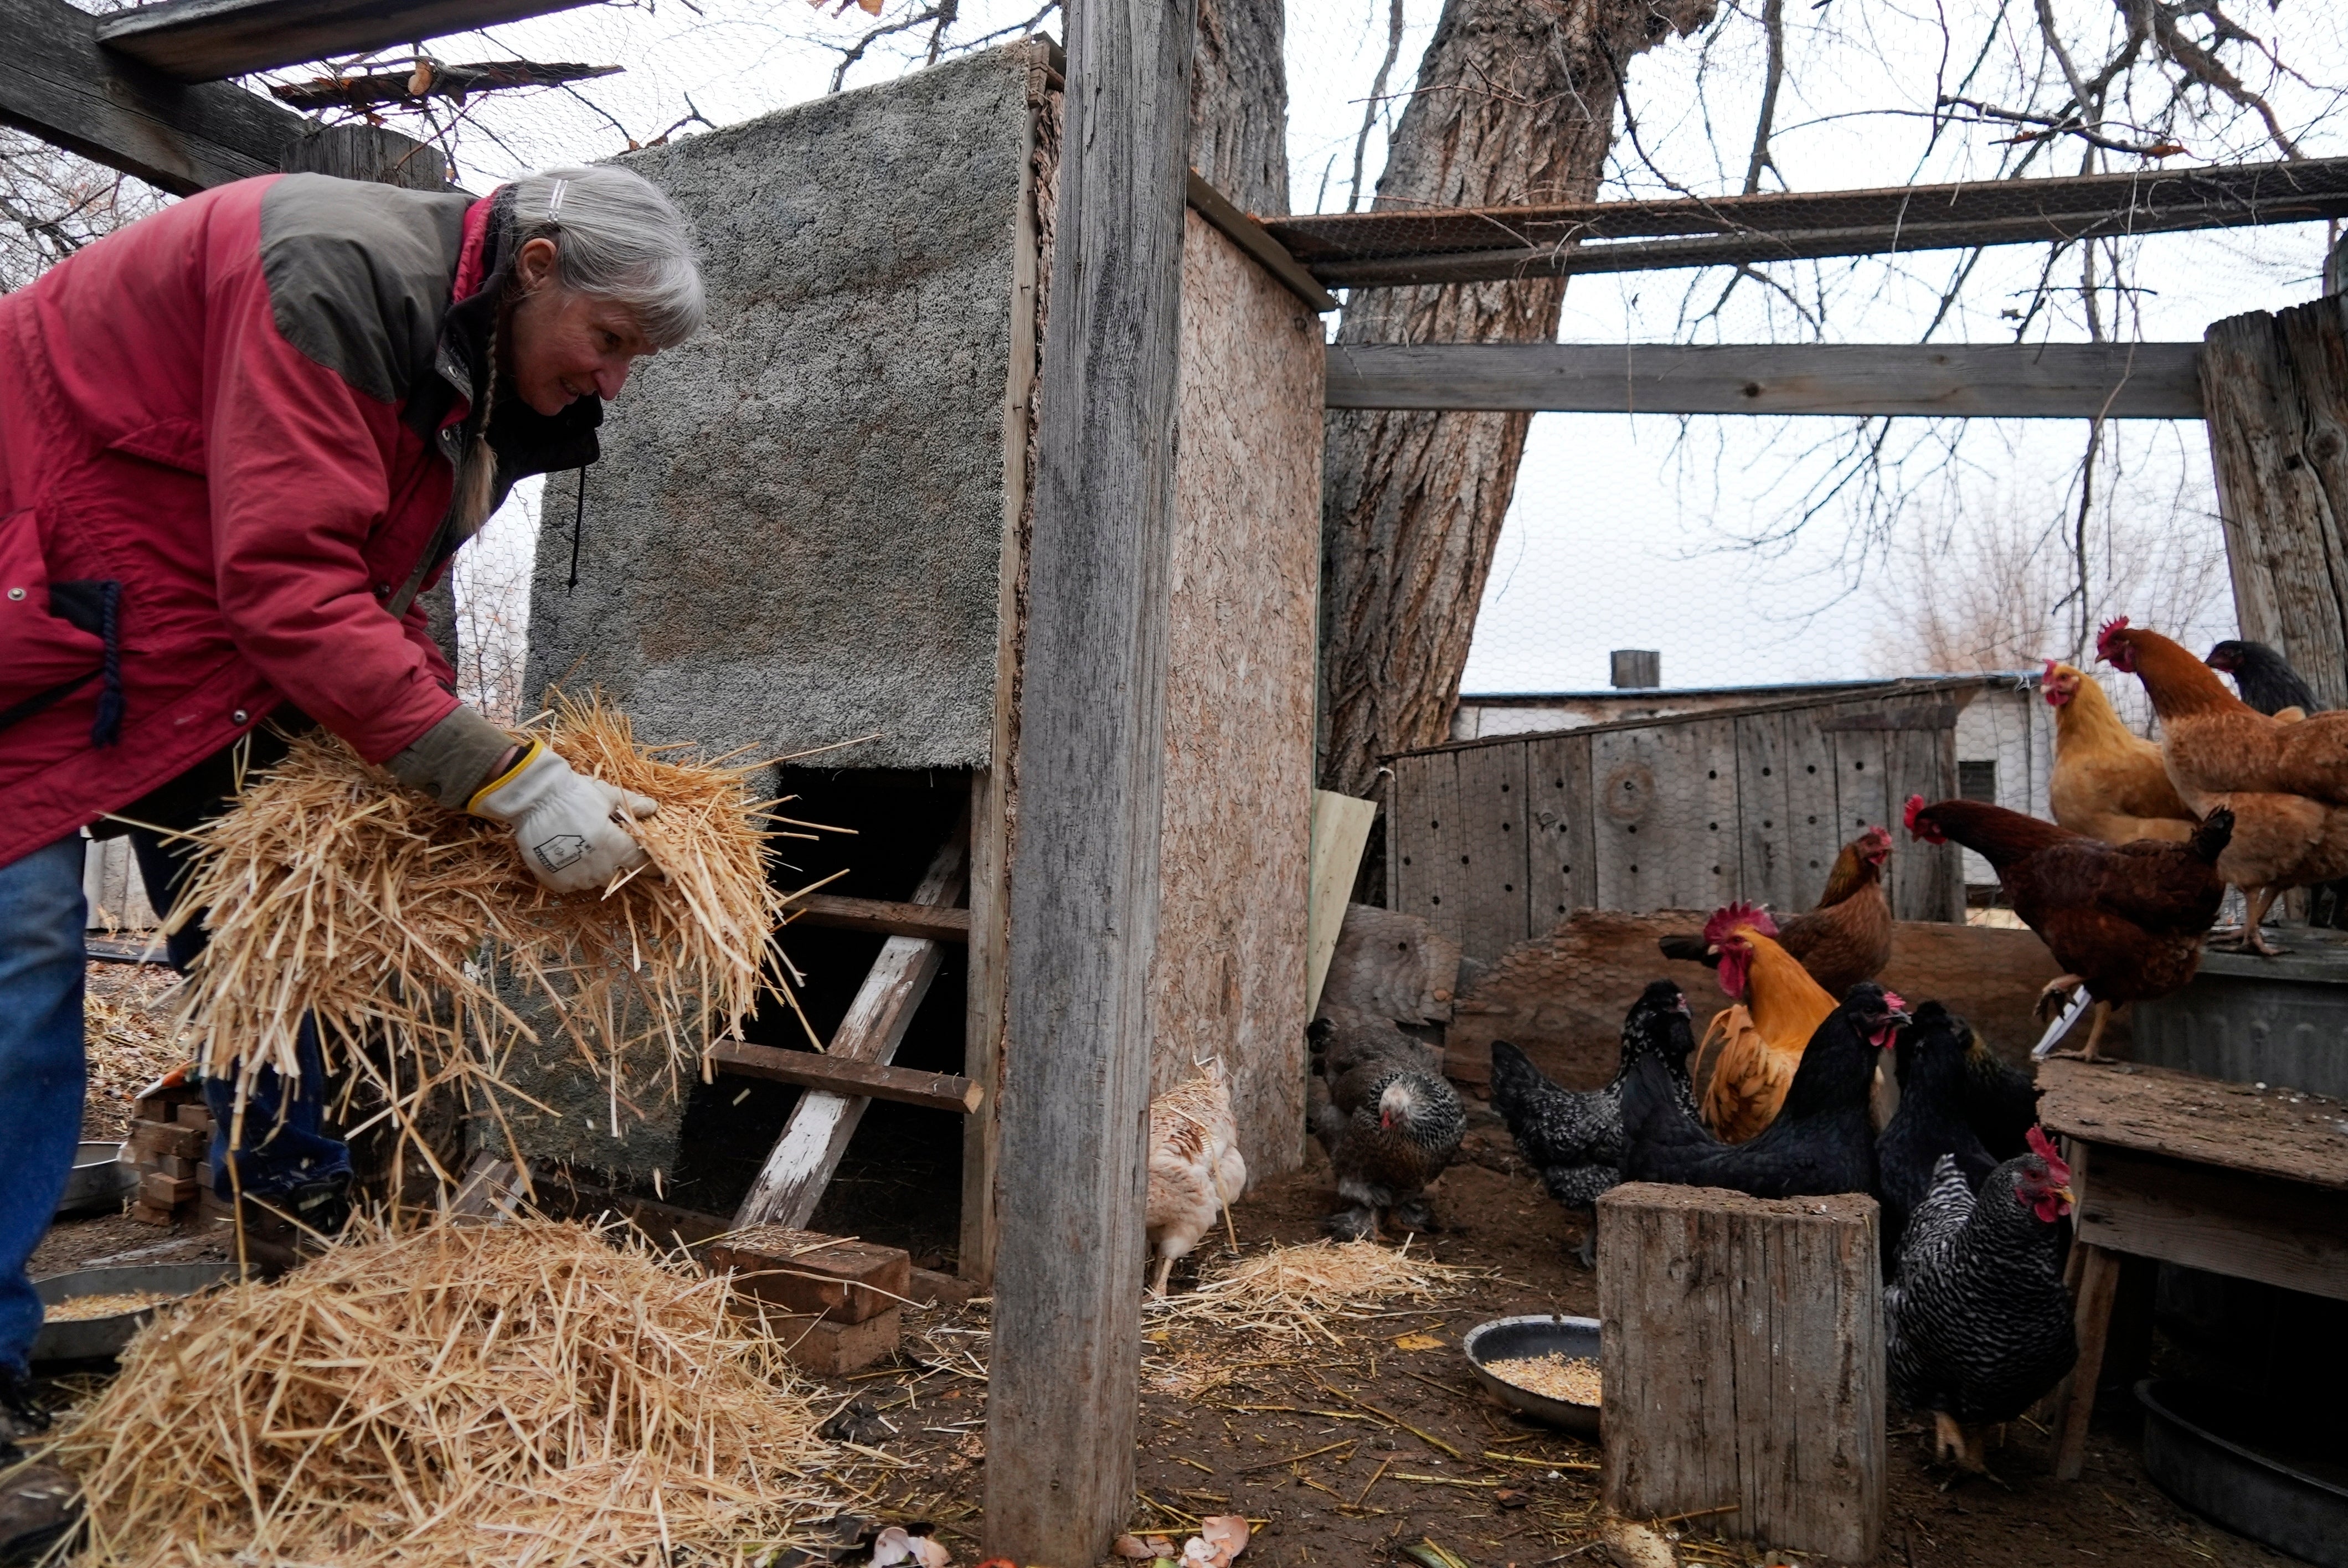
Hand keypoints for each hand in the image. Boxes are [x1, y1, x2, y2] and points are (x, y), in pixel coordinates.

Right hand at [467, 739, 655, 892]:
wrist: (533, 798)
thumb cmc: (574, 794)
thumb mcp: (607, 796)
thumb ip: (632, 805)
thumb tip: (653, 807)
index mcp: (616, 848)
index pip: (642, 865)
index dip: (651, 866)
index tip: (658, 869)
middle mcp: (598, 868)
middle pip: (617, 874)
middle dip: (618, 863)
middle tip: (609, 846)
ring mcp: (575, 877)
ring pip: (594, 880)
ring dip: (595, 868)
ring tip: (584, 846)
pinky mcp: (554, 881)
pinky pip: (571, 884)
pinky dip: (573, 873)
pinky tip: (567, 855)